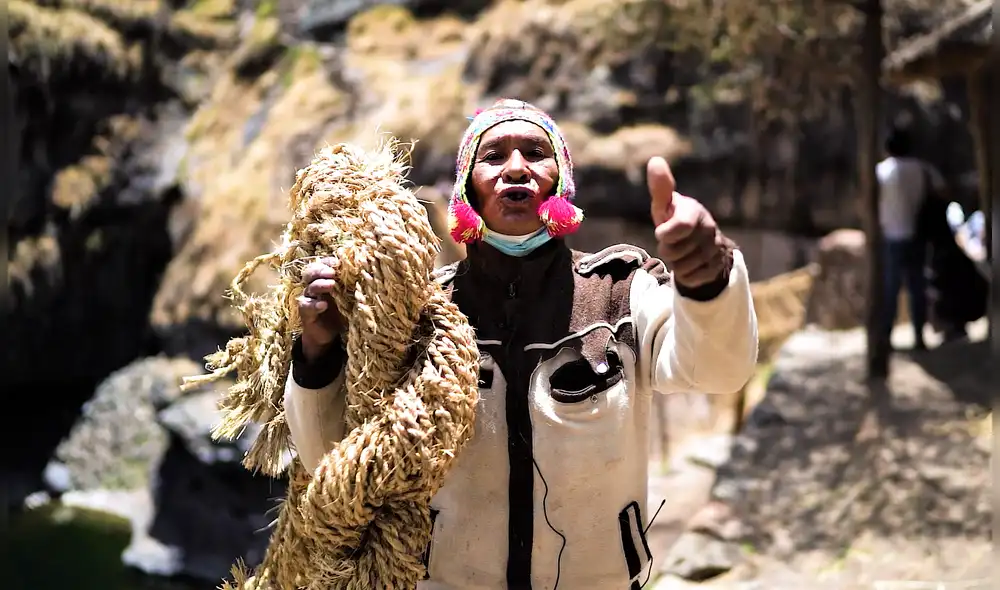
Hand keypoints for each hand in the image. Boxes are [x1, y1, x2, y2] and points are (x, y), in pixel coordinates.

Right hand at [297, 257, 345, 360]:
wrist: (328, 335)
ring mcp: (309, 299)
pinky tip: (323, 305)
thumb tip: (367, 274)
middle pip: (310, 272)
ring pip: (309, 287)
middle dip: (321, 270)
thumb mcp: (348, 298)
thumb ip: (352, 287)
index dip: (328, 262)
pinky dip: (314, 305)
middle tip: (332, 272)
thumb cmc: (341, 312)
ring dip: (319, 284)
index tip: (338, 262)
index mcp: (324, 280)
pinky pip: (306, 306)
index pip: (322, 265)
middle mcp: (314, 287)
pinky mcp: (306, 313)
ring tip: (331, 284)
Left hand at [647, 157, 726, 288]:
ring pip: (682, 267)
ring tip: (680, 252)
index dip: (665, 234)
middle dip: (667, 250)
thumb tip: (655, 160)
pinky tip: (689, 264)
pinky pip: (691, 278)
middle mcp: (709, 229)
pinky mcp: (718, 267)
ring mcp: (716, 249)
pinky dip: (685, 276)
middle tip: (671, 243)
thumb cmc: (675, 219)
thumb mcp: (665, 206)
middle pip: (674, 252)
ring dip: (675, 263)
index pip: (680, 227)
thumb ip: (660, 188)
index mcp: (695, 212)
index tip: (662, 231)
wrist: (700, 242)